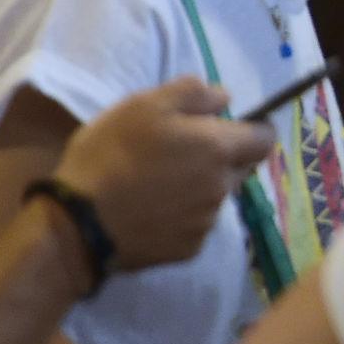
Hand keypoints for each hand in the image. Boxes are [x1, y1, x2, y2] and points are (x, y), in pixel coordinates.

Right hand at [54, 77, 275, 270]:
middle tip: (183, 152)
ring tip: (160, 183)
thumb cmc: (111, 154)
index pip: (265, 138)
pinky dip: (183, 215)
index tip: (229, 126)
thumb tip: (225, 98)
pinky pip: (197, 225)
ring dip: (201, 186)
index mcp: (218, 149)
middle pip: (241, 168)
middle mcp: (222, 187)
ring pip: (217, 196)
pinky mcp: (188, 249)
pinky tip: (152, 210)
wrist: (78, 224)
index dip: (253, 129)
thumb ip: (194, 93)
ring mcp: (206, 222)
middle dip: (224, 157)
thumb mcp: (146, 104)